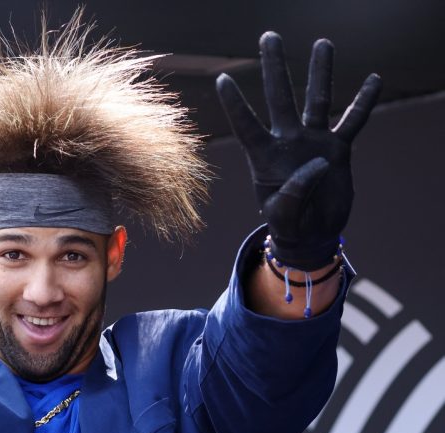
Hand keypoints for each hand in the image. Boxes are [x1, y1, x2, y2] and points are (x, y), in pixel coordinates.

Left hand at [216, 32, 380, 270]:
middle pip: (280, 98)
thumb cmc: (289, 225)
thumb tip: (316, 163)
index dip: (235, 104)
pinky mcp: (338, 149)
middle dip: (275, 67)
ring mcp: (313, 142)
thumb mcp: (283, 217)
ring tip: (323, 44)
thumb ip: (292, 195)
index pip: (247, 125)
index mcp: (265, 157)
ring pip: (317, 100)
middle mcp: (288, 142)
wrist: (312, 233)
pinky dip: (363, 103)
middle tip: (269, 36)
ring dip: (320, 72)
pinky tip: (374, 80)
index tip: (222, 79)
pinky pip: (352, 121)